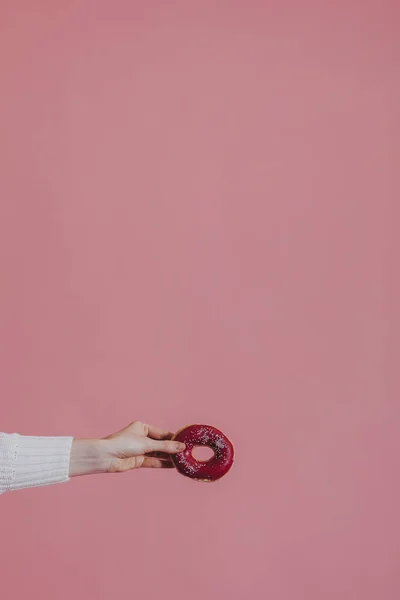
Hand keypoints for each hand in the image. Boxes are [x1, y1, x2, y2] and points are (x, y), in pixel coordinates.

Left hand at [69, 421, 184, 476]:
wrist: (106, 456)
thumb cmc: (123, 443)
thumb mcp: (147, 443)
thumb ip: (165, 446)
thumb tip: (182, 447)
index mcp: (143, 427)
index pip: (162, 433)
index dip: (174, 438)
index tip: (186, 442)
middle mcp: (142, 438)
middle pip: (161, 444)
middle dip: (172, 449)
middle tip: (187, 453)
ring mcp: (140, 450)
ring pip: (158, 453)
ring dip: (169, 457)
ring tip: (183, 460)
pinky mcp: (138, 461)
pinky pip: (154, 461)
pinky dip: (163, 463)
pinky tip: (173, 465)